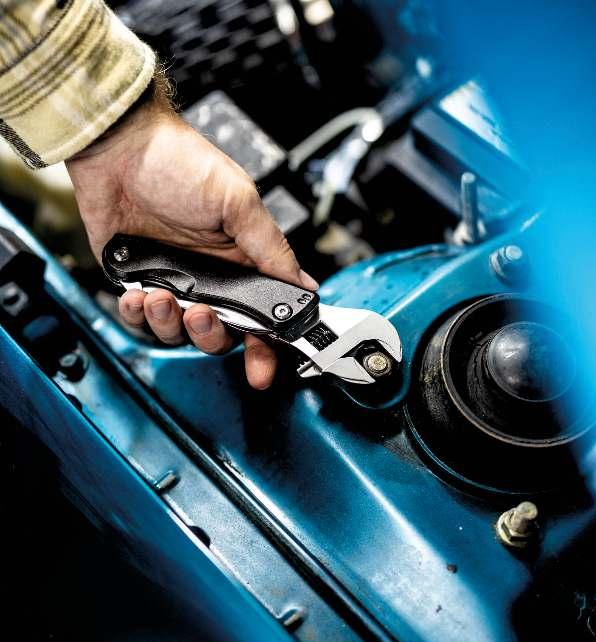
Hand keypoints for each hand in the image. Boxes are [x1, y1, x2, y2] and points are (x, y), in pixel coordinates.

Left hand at [65, 79, 317, 389]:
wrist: (118, 147)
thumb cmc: (180, 162)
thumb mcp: (239, 202)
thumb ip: (271, 248)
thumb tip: (304, 285)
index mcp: (243, 261)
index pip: (263, 316)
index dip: (265, 347)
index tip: (263, 368)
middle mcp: (212, 276)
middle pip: (222, 333)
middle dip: (212, 335)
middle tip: (203, 315)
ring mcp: (175, 281)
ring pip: (180, 331)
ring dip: (171, 322)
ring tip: (161, 294)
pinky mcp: (139, 281)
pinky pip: (142, 318)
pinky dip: (139, 314)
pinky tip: (139, 294)